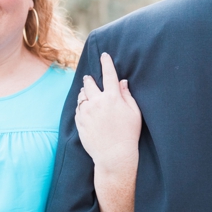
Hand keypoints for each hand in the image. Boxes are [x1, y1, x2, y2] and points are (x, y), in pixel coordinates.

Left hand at [75, 53, 141, 174]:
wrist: (114, 155)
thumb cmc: (128, 134)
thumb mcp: (134, 113)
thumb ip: (126, 95)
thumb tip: (121, 82)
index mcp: (112, 97)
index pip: (108, 74)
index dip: (106, 62)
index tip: (104, 55)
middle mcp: (97, 102)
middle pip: (89, 82)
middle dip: (90, 79)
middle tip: (92, 80)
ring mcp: (86, 112)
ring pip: (81, 94)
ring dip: (85, 93)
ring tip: (90, 98)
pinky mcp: (79, 121)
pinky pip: (78, 108)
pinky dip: (82, 106)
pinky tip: (88, 111)